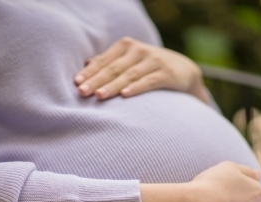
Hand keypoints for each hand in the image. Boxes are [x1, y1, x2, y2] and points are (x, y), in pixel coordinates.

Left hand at [74, 37, 208, 102]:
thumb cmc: (149, 67)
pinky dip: (136, 88)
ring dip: (113, 86)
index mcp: (126, 46)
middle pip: (114, 68)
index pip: (104, 60)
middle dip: (97, 80)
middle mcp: (138, 50)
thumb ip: (110, 62)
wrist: (184, 71)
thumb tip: (86, 65)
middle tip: (83, 92)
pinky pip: (149, 81)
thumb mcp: (129, 61)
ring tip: (99, 96)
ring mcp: (154, 61)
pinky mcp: (167, 73)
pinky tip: (125, 95)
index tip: (76, 83)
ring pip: (129, 75)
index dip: (90, 72)